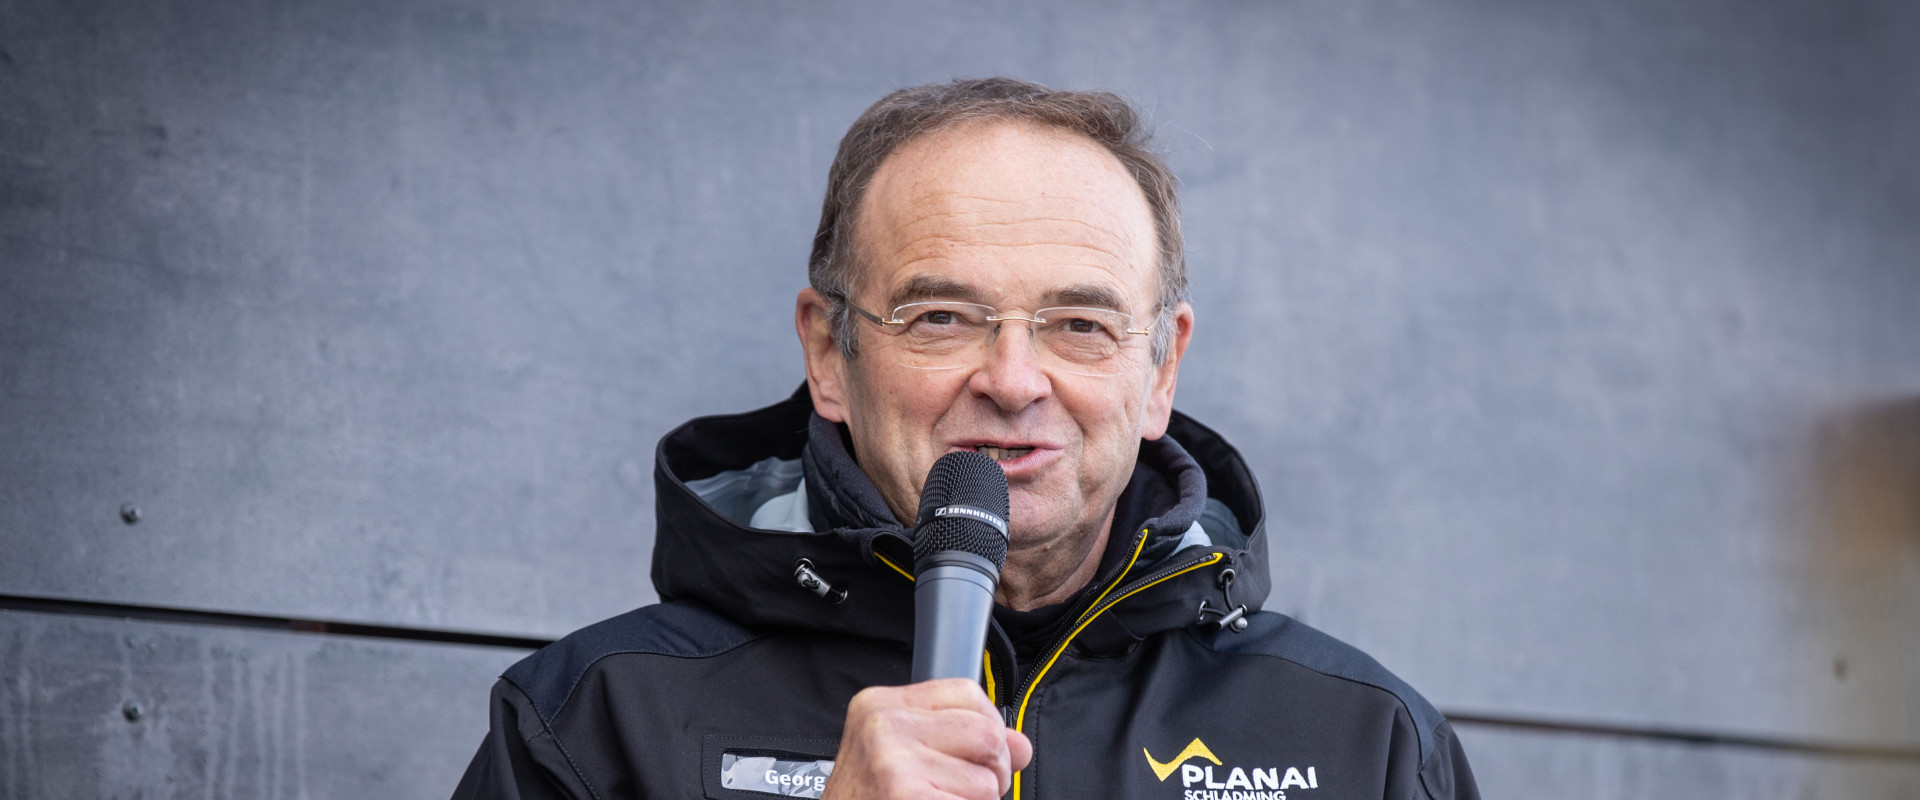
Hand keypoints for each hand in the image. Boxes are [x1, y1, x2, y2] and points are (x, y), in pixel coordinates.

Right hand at [822, 678, 1032, 799]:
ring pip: (989, 782)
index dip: (986, 730)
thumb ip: (960, 742)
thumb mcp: (899, 762)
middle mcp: (883, 726)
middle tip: (951, 795)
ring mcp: (894, 762)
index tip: (972, 757)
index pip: (967, 692)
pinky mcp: (907, 796)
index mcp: (878, 706)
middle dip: (989, 773)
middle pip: (987, 734)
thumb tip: (1020, 747)